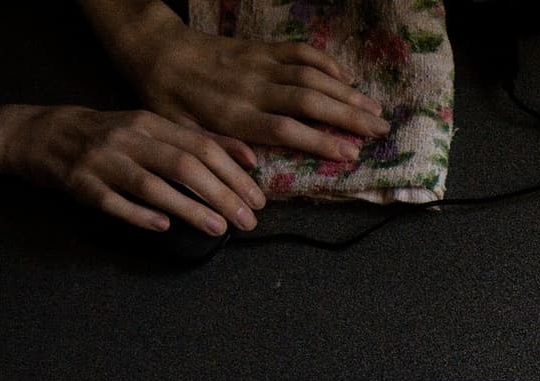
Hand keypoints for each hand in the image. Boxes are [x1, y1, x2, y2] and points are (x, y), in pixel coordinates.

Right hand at [0, 105, 266, 234]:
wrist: (41, 134)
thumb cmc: (108, 135)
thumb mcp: (150, 128)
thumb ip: (196, 140)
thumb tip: (248, 158)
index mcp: (150, 123)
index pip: (202, 147)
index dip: (234, 174)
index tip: (258, 198)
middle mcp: (129, 138)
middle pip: (184, 166)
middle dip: (221, 195)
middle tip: (248, 220)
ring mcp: (103, 161)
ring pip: (153, 185)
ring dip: (189, 208)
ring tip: (219, 228)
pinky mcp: (81, 185)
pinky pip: (114, 202)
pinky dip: (140, 215)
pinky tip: (164, 227)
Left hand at [98, 5, 390, 160]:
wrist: (158, 53)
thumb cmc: (171, 102)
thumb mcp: (186, 135)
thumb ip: (221, 152)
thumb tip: (253, 171)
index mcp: (236, 115)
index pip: (287, 129)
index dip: (321, 142)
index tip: (351, 154)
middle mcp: (254, 88)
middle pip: (311, 101)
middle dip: (350, 115)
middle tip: (381, 130)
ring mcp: (261, 64)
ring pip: (312, 75)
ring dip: (347, 92)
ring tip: (374, 109)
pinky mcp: (262, 48)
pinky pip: (300, 52)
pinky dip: (327, 64)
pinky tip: (345, 78)